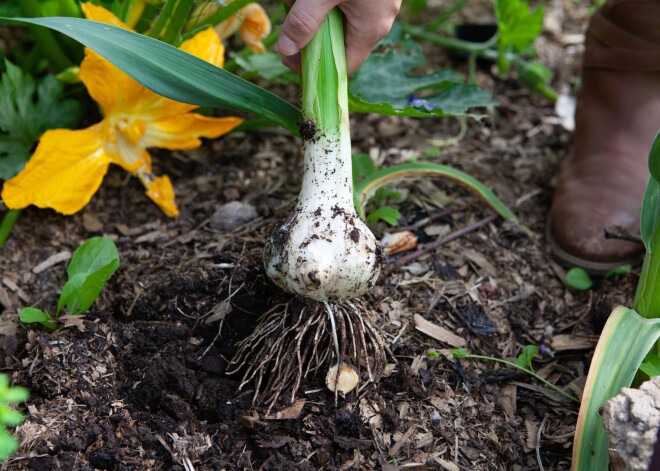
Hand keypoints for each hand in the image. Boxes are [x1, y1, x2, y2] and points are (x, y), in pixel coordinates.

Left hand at [277, 0, 400, 75]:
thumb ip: (304, 21)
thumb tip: (285, 50)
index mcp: (371, 30)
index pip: (344, 66)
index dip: (315, 68)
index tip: (288, 56)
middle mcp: (379, 21)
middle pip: (338, 40)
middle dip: (310, 27)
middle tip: (291, 7)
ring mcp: (378, 4)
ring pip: (339, 17)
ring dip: (315, 7)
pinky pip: (345, 1)